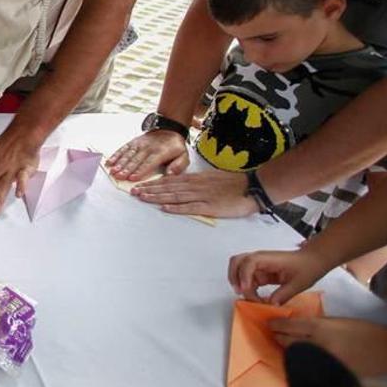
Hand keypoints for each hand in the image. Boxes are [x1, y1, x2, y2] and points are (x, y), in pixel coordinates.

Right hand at [105, 130, 187, 180]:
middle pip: (136, 159)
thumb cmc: (175, 146)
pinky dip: (116, 155)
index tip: (133, 178)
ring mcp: (140, 144)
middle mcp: (148, 147)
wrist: (169, 129)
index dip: (140, 170)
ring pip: (128, 154)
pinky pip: (124, 148)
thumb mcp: (184, 156)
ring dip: (119, 163)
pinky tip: (110, 162)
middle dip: (126, 169)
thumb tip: (170, 174)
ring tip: (113, 171)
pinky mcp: (134, 142)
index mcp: (161, 152)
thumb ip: (178, 166)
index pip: (149, 162)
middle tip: (119, 176)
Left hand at [131, 170, 256, 218]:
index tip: (140, 186)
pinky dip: (177, 207)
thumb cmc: (233, 184)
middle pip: (168, 188)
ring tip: (143, 198)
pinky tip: (165, 208)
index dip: (153, 183)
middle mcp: (195, 186)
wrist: (253, 187)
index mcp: (195, 179)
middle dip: (150, 190)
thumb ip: (196, 182)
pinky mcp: (210, 206)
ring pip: (175, 196)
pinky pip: (190, 207)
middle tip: (133, 192)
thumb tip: (180, 184)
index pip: (169, 181)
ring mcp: (202, 196)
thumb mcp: (211, 178)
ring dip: (157, 197)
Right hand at [227, 249, 329, 303]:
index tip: (246, 291)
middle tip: (240, 292)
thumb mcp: (298, 284)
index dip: (244, 276)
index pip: (248, 263)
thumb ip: (283, 294)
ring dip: (238, 281)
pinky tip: (254, 297)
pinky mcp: (261, 272)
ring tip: (245, 296)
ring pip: (239, 269)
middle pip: (237, 262)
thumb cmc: (307, 268)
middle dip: (234, 277)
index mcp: (268, 258)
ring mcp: (259, 265)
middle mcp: (259, 259)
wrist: (313, 261)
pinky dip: (246, 287)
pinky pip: (248, 278)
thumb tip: (270, 305)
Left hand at [269, 317, 386, 376]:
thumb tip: (295, 326)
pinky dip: (300, 363)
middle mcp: (317, 344)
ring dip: (287, 351)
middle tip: (272, 335)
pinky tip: (297, 361)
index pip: (289, 325)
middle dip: (277, 338)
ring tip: (283, 347)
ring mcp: (321, 360)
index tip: (269, 323)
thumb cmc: (360, 331)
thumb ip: (314, 324)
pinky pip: (307, 368)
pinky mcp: (327, 372)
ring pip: (295, 356)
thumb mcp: (335, 321)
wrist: (383, 349)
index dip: (276, 324)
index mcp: (319, 327)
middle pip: (287, 341)